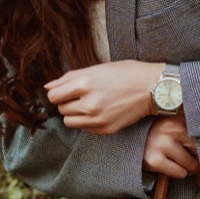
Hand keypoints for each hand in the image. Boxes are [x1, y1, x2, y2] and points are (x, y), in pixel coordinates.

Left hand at [45, 60, 162, 134]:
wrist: (152, 88)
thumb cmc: (125, 74)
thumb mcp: (96, 69)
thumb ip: (68, 78)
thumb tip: (48, 87)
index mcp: (84, 84)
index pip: (53, 96)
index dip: (58, 92)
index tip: (67, 90)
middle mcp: (89, 104)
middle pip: (61, 109)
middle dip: (68, 102)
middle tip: (83, 95)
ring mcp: (97, 119)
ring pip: (69, 121)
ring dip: (75, 113)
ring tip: (90, 104)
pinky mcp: (105, 130)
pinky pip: (84, 128)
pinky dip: (87, 121)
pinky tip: (100, 111)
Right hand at [143, 114, 199, 178]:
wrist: (128, 142)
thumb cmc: (157, 136)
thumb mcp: (173, 125)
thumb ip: (190, 127)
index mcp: (178, 118)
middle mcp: (170, 128)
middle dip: (198, 159)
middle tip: (191, 160)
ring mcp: (161, 143)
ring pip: (191, 164)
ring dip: (188, 168)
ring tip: (179, 163)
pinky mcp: (154, 159)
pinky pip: (180, 173)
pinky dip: (177, 173)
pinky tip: (169, 166)